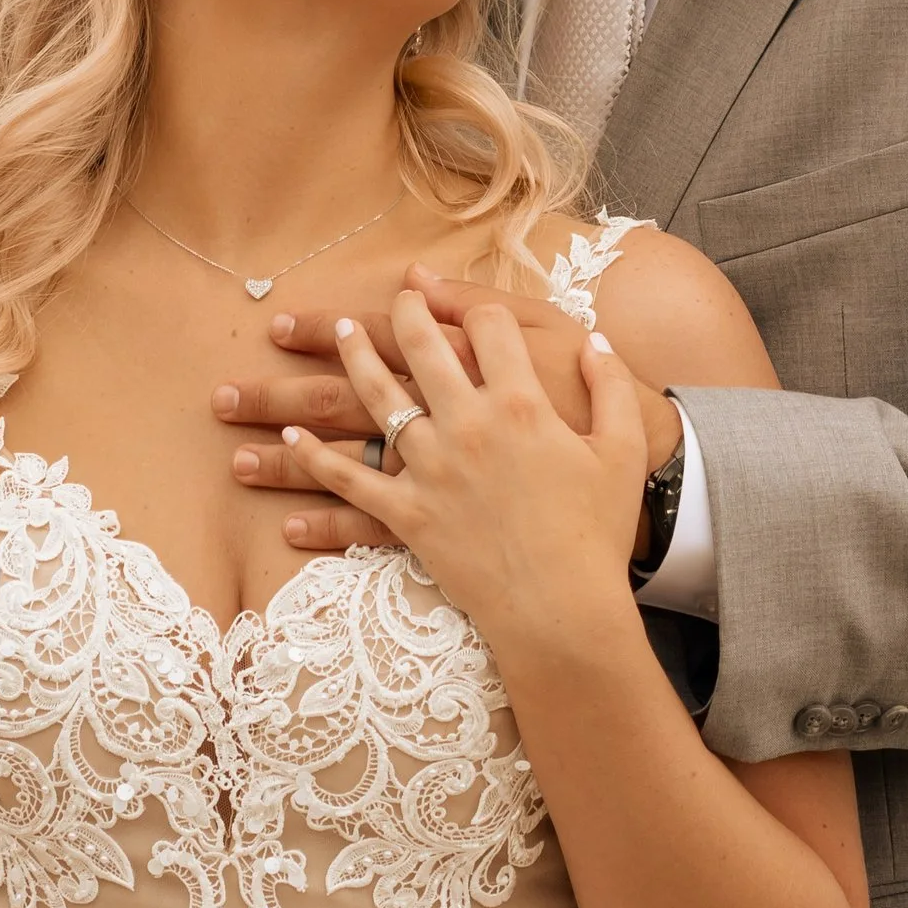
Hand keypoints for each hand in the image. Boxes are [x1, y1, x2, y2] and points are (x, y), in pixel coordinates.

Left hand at [280, 291, 647, 662]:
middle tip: (395, 299)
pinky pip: (350, 482)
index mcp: (521, 402)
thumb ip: (611, 384)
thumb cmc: (599, 531)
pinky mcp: (407, 515)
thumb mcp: (620, 448)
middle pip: (422, 349)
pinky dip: (314, 459)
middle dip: (403, 314)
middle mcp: (467, 425)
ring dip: (348, 361)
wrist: (565, 608)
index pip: (489, 328)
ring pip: (374, 401)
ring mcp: (430, 469)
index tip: (471, 309)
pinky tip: (287, 438)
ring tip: (330, 334)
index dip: (479, 312)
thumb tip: (598, 341)